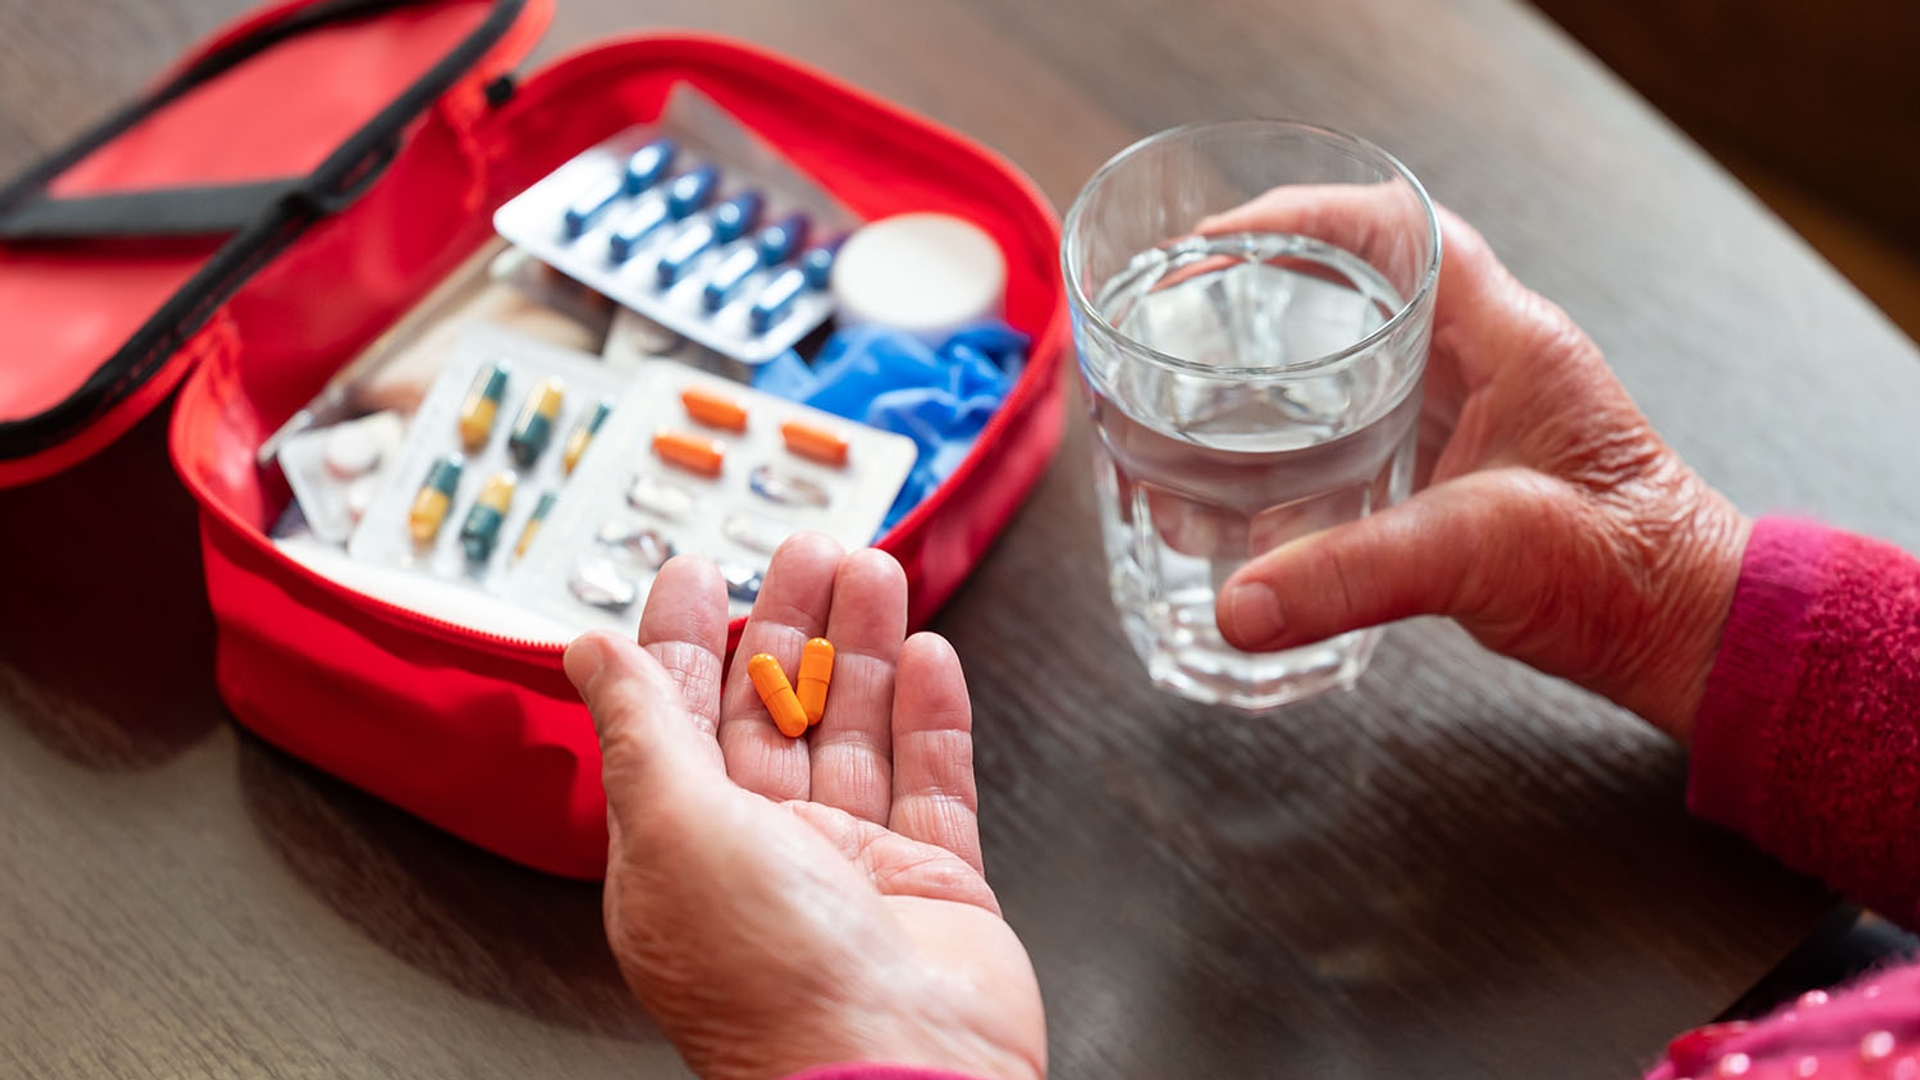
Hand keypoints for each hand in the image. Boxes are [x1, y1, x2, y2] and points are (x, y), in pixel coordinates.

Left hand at [564, 535, 1044, 1079]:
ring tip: (876, 572)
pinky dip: (932, 715)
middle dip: (792, 624)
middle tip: (810, 549)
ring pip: (857, 733)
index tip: (699, 571)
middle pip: (776, 714)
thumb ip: (640, 727)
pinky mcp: (935, 885)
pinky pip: (932, 779)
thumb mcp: (674, 827)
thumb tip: (585, 653)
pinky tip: (930, 657)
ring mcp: (855, 872)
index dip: (687, 639)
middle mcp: (766, 858)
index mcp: (683, 851)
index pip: (678, 720)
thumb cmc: (771, 980)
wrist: (896, 1073)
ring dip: (865, 649)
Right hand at [1203, 188, 1749, 741]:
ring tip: (1202, 365)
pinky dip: (1304, 416)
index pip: (1401, 231)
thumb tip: (1241, 606)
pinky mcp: (1459, 463)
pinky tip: (1255, 455)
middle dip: (1271, 279)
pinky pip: (1367, 410)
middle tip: (1190, 301)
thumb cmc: (1620, 572)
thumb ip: (1352, 577)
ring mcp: (1474, 410)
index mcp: (1508, 340)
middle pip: (1366, 277)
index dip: (1305, 219)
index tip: (1223, 239)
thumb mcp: (1475, 557)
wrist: (1680, 630)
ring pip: (1363, 343)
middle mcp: (1490, 359)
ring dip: (1283, 347)